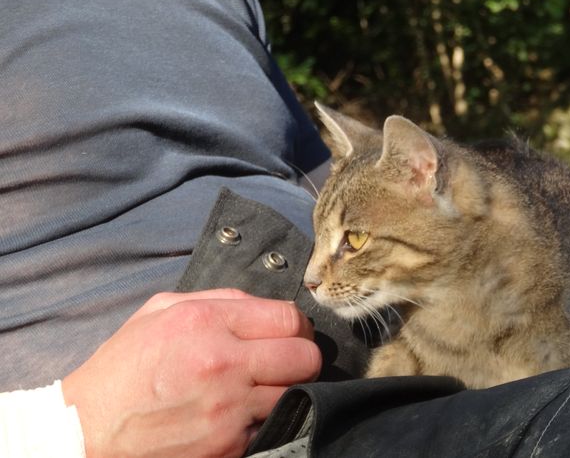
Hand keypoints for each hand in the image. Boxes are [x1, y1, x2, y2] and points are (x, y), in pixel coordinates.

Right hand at [62, 289, 320, 457]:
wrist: (88, 430)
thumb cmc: (124, 368)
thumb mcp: (160, 311)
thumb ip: (218, 300)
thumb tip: (264, 305)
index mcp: (207, 323)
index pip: (290, 318)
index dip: (297, 326)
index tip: (289, 333)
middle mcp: (223, 364)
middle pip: (306, 358)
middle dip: (301, 358)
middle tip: (284, 361)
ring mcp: (228, 410)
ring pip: (295, 394)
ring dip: (284, 390)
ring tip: (259, 388)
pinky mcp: (228, 446)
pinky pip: (270, 426)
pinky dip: (262, 420)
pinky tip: (239, 414)